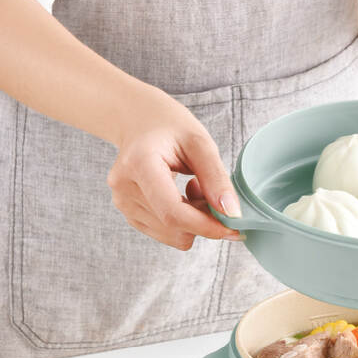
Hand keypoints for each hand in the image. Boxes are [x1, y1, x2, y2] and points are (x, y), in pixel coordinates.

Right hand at [107, 89, 241, 248]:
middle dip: (204, 220)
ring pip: (174, 236)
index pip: (173, 213)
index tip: (234, 227)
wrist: (138, 121)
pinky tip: (182, 197)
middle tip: (211, 192)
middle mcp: (124, 189)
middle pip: (175, 228)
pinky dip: (184, 223)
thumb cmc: (169, 127)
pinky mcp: (130, 215)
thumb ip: (216, 178)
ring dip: (195, 222)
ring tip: (193, 189)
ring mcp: (123, 204)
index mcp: (139, 165)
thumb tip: (231, 214)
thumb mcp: (200, 142)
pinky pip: (168, 235)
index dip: (207, 226)